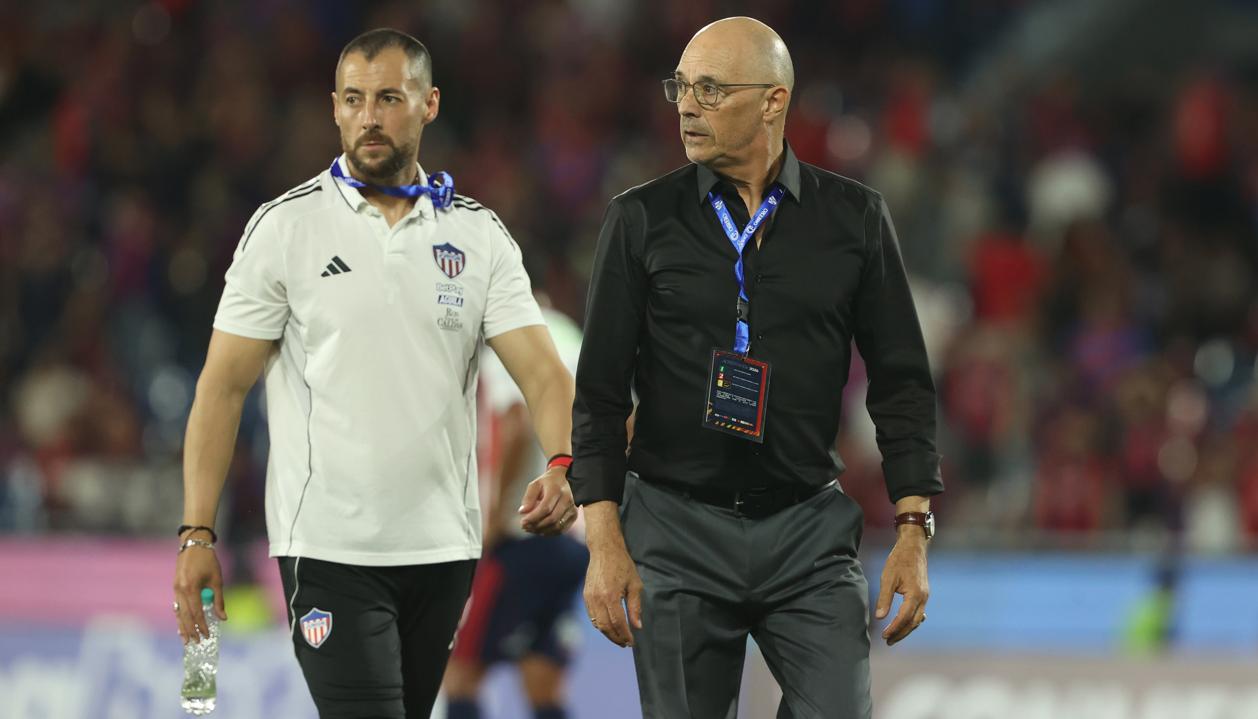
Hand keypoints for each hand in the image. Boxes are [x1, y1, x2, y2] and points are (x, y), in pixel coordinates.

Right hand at [173, 536, 226, 643]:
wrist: (194, 545)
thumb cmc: (209, 561)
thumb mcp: (217, 580)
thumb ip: (219, 600)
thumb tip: (223, 618)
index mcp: (191, 588)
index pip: (196, 613)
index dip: (202, 626)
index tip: (207, 636)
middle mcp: (180, 591)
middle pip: (185, 616)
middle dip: (191, 630)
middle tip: (196, 643)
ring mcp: (175, 589)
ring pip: (178, 612)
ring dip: (182, 626)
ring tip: (186, 639)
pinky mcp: (175, 587)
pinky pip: (177, 605)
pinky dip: (179, 616)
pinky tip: (181, 625)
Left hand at [518, 467, 575, 534]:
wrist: (561, 480)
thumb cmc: (546, 483)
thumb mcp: (534, 485)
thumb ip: (528, 498)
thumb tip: (522, 512)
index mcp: (556, 489)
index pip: (545, 508)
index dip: (533, 517)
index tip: (522, 522)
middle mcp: (567, 499)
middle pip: (552, 519)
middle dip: (536, 526)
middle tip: (525, 527)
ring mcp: (572, 508)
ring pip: (557, 526)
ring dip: (542, 530)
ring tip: (531, 529)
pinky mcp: (574, 515)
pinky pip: (561, 529)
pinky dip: (549, 532)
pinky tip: (540, 530)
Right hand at [583, 542, 643, 646]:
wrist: (604, 550)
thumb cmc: (623, 565)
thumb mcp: (635, 584)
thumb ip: (635, 607)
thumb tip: (637, 626)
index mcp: (611, 596)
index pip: (618, 623)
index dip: (625, 635)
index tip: (631, 642)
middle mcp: (598, 598)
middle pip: (605, 627)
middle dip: (616, 638)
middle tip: (625, 643)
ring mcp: (589, 597)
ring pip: (597, 623)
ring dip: (608, 633)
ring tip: (618, 638)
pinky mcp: (586, 595)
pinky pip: (592, 616)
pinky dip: (600, 624)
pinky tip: (609, 626)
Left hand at [874, 530, 929, 645]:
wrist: (913, 547)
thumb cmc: (898, 560)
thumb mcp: (888, 578)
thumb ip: (884, 598)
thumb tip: (879, 617)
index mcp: (915, 595)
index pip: (904, 618)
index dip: (894, 629)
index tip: (884, 636)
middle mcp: (923, 598)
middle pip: (913, 623)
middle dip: (901, 633)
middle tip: (888, 641)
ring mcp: (925, 596)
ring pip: (917, 619)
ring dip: (906, 629)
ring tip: (893, 636)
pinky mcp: (923, 593)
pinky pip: (919, 612)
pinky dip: (911, 621)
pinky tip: (905, 624)